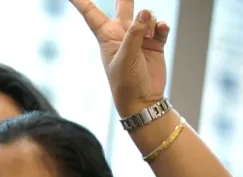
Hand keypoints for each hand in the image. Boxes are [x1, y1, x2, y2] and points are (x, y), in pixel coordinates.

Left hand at [69, 0, 170, 115]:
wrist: (143, 101)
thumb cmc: (126, 83)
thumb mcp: (126, 57)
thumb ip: (135, 33)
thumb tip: (146, 11)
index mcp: (107, 36)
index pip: (91, 13)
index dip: (81, 1)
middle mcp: (122, 34)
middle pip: (123, 5)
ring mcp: (140, 38)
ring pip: (146, 15)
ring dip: (150, 20)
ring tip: (150, 34)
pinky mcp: (155, 43)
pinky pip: (160, 27)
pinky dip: (161, 26)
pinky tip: (161, 30)